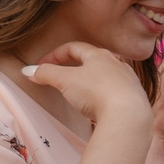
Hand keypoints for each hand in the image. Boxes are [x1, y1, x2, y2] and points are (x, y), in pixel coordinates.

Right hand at [27, 43, 149, 132]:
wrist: (128, 116)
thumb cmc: (96, 92)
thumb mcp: (65, 81)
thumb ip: (46, 73)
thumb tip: (29, 71)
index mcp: (100, 55)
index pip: (73, 47)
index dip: (54, 55)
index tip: (40, 67)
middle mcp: (117, 64)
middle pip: (92, 60)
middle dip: (73, 66)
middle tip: (59, 76)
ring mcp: (129, 81)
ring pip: (105, 76)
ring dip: (89, 80)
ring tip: (77, 91)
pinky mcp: (134, 98)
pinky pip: (115, 92)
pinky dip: (102, 94)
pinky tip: (98, 105)